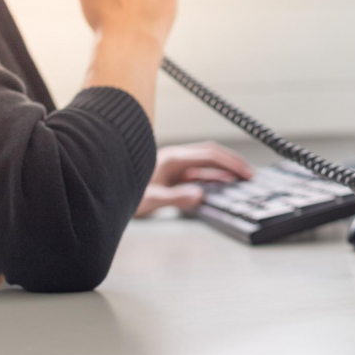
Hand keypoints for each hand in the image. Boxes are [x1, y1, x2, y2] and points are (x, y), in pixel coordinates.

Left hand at [134, 142, 253, 217]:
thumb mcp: (150, 199)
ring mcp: (174, 166)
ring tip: (241, 178)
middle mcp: (175, 158)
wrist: (105, 190)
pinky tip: (222, 182)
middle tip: (249, 174)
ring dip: (224, 169)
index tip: (245, 173)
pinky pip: (198, 172)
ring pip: (206, 163)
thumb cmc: (123, 193)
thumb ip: (175, 198)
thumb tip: (200, 196)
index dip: (230, 163)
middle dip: (232, 162)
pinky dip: (213, 176)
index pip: (209, 156)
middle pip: (211, 155)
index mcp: (172, 158)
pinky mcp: (172, 174)